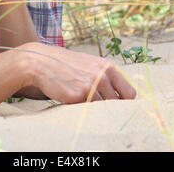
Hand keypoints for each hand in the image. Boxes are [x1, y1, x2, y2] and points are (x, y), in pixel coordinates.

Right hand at [22, 42, 136, 102]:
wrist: (44, 62)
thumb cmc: (70, 65)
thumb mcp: (92, 64)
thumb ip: (107, 76)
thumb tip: (125, 96)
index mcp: (108, 67)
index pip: (129, 94)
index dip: (123, 101)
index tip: (116, 103)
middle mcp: (102, 76)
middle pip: (116, 104)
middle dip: (107, 105)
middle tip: (93, 99)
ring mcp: (90, 86)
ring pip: (102, 109)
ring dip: (93, 107)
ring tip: (80, 96)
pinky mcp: (77, 97)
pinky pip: (86, 110)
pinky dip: (80, 108)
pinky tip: (71, 96)